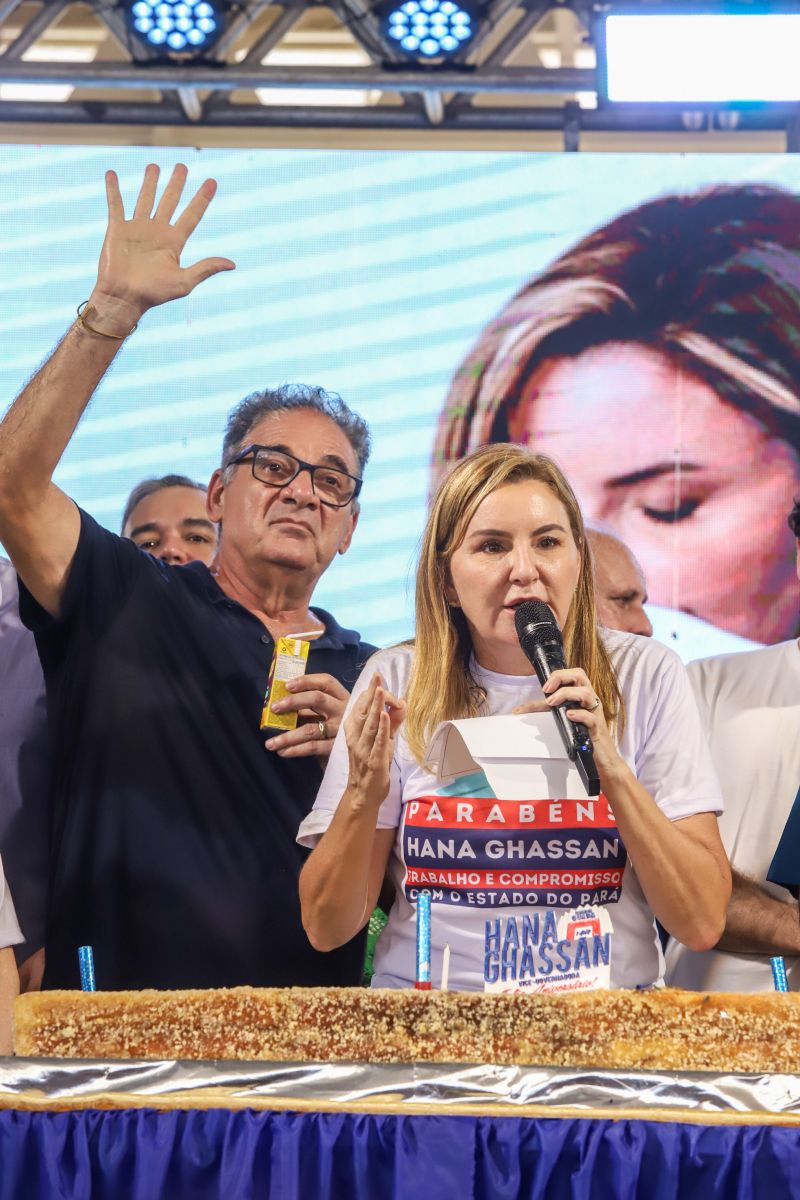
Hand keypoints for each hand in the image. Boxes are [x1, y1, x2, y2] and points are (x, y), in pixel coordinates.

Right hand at [88, 163, 234, 331]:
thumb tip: (232, 264)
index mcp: (174, 242)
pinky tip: (111, 173)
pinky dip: (113, 189)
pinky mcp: (117, 229)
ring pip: (145, 199)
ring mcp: (137, 229)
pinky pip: (116, 204)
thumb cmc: (154, 294)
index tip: (212, 181)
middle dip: (176, 184)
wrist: (125, 298)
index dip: (202, 198)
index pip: (192, 215)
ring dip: (150, 182)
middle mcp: (157, 232)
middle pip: (170, 201)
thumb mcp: (185, 281)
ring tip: (155, 166)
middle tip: (182, 166)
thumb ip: (206, 268)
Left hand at [265, 672, 350, 758]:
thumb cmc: (334, 727)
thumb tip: (280, 704)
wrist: (357, 752)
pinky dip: (296, 749)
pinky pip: (313, 747)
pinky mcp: (337, 747)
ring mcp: (340, 729)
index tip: (287, 685)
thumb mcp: (327, 712)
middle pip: (317, 699)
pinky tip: (283, 752)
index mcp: (341, 696)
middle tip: (274, 708)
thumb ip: (310, 707)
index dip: (306, 681)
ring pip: (310, 728)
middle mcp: (343, 710)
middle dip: (293, 701)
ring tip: (270, 743)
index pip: (326, 682)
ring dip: (287, 736)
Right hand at [344, 674, 405, 809]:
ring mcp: (364, 750)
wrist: (362, 794)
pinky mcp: (374, 761)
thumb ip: (392, 723)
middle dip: (371, 693)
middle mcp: (356, 738)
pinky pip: (378, 743)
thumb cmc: (371, 765)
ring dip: (376, 707)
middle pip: (364, 712)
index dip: (370, 693)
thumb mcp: (382, 741)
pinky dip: (382, 729)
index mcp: (354, 731)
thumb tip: (402, 703)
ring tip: (381, 691)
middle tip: (377, 677)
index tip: (378, 680)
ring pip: (370, 725)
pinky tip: (385, 716)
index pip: (361, 707)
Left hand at [513, 667, 618, 772]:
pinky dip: (580, 714)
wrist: (600, 756)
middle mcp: (589, 700)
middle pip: (581, 675)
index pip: (574, 674)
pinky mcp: (597, 728)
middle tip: (547, 690)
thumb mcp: (561, 717)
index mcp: (581, 694)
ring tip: (552, 703)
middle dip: (562, 677)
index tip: (545, 686)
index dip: (558, 675)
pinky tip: (569, 716)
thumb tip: (519, 710)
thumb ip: (543, 710)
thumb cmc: (581, 734)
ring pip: (587, 693)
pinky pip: (591, 717)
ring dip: (567, 694)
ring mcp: (595, 712)